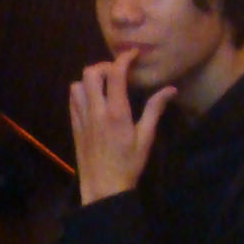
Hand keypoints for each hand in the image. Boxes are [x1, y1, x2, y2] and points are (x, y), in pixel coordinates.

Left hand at [68, 54, 166, 204]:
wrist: (103, 188)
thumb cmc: (128, 165)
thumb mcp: (146, 138)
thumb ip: (155, 110)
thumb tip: (171, 89)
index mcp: (116, 113)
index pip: (115, 74)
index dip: (124, 58)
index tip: (133, 55)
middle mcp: (95, 111)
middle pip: (91, 72)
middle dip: (105, 65)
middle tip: (118, 72)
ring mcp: (82, 118)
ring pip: (77, 84)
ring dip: (90, 78)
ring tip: (104, 84)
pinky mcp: (75, 126)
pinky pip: (72, 99)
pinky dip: (81, 91)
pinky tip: (93, 98)